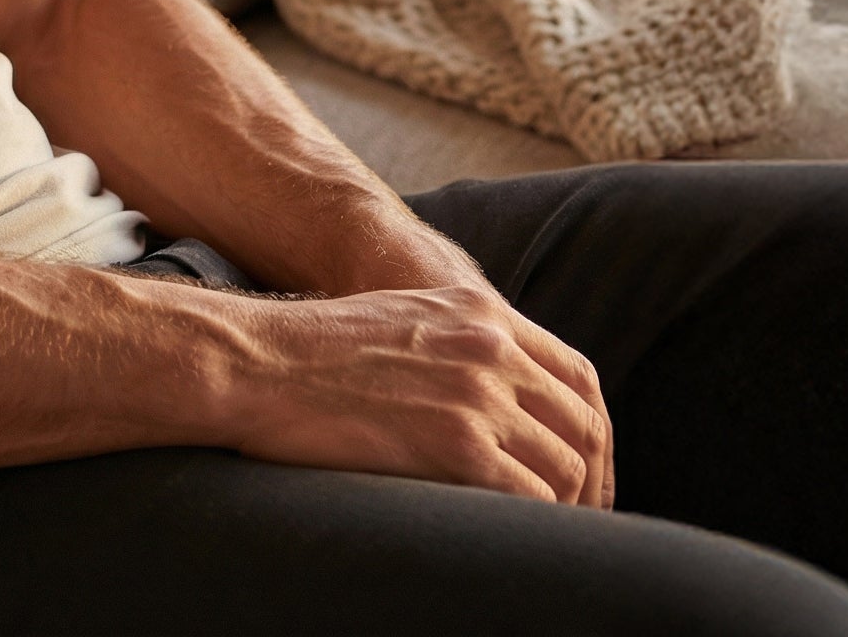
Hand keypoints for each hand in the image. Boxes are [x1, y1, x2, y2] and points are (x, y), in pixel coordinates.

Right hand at [212, 282, 614, 507]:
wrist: (254, 361)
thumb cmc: (307, 350)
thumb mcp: (401, 321)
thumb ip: (454, 344)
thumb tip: (485, 398)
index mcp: (480, 312)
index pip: (578, 377)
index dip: (592, 431)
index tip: (586, 469)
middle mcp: (491, 349)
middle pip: (583, 425)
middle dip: (592, 480)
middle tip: (581, 518)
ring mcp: (477, 395)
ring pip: (564, 466)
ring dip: (566, 509)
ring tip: (548, 536)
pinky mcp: (454, 443)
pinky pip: (528, 496)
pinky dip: (534, 523)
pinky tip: (515, 536)